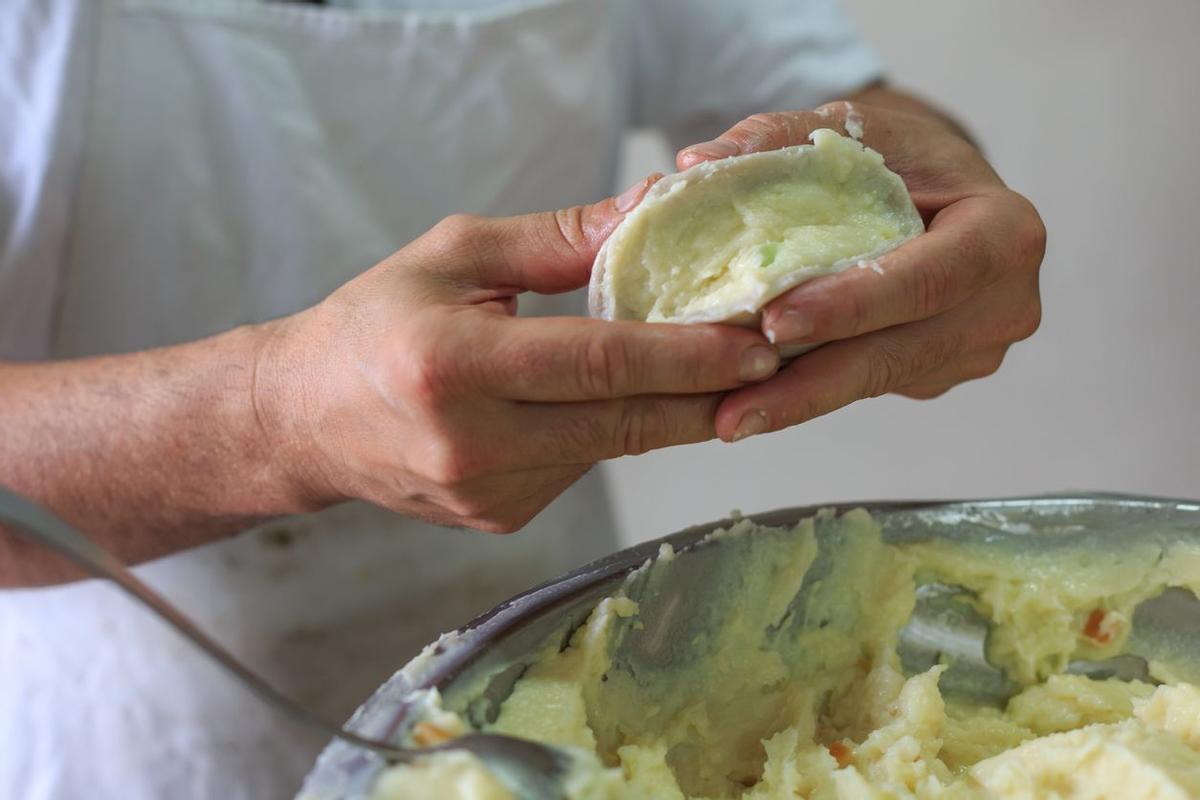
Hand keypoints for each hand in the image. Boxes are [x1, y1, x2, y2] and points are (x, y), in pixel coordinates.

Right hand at [255, 183, 780, 531]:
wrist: (303, 419)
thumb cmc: (373, 323)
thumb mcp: (455, 255)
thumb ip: (559, 239)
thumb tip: (652, 206)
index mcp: (454, 366)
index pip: (599, 364)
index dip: (687, 356)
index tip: (759, 342)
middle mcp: (472, 444)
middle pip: (624, 422)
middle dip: (709, 394)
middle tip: (775, 362)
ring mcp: (488, 494)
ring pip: (610, 447)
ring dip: (666, 410)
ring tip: (712, 367)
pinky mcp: (499, 517)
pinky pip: (580, 466)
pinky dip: (610, 430)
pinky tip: (615, 398)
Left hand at [678, 100, 1044, 441]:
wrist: (936, 188)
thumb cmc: (896, 154)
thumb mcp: (847, 128)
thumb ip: (777, 139)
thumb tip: (695, 164)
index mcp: (1003, 231)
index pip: (928, 278)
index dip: (853, 304)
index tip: (777, 323)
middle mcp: (1004, 301)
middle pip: (899, 351)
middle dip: (812, 381)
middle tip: (735, 404)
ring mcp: (976, 347)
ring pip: (878, 380)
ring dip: (800, 402)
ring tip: (730, 419)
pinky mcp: (939, 372)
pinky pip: (869, 384)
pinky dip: (810, 392)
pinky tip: (752, 403)